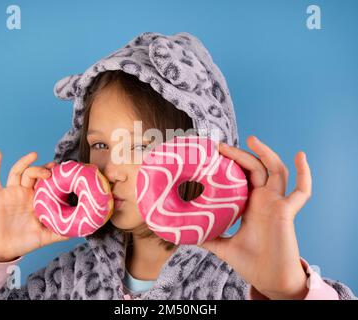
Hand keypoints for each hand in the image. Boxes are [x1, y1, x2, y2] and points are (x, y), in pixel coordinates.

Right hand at [0, 150, 68, 261]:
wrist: (2, 250)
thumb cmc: (24, 242)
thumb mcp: (46, 236)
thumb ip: (61, 233)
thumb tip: (80, 232)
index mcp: (37, 200)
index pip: (46, 183)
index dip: (54, 175)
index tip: (63, 170)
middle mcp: (25, 193)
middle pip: (34, 174)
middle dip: (43, 168)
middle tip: (53, 167)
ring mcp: (11, 193)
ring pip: (18, 172)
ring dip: (26, 162)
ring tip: (34, 155)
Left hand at [198, 136, 311, 298]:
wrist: (268, 279)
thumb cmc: (249, 262)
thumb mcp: (222, 246)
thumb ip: (206, 237)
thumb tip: (184, 234)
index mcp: (250, 204)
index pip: (241, 176)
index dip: (231, 163)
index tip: (214, 153)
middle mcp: (264, 200)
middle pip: (255, 168)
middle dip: (240, 154)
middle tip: (221, 146)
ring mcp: (277, 203)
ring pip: (275, 171)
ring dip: (266, 153)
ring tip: (251, 138)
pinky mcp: (287, 211)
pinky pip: (302, 191)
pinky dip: (304, 173)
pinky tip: (301, 156)